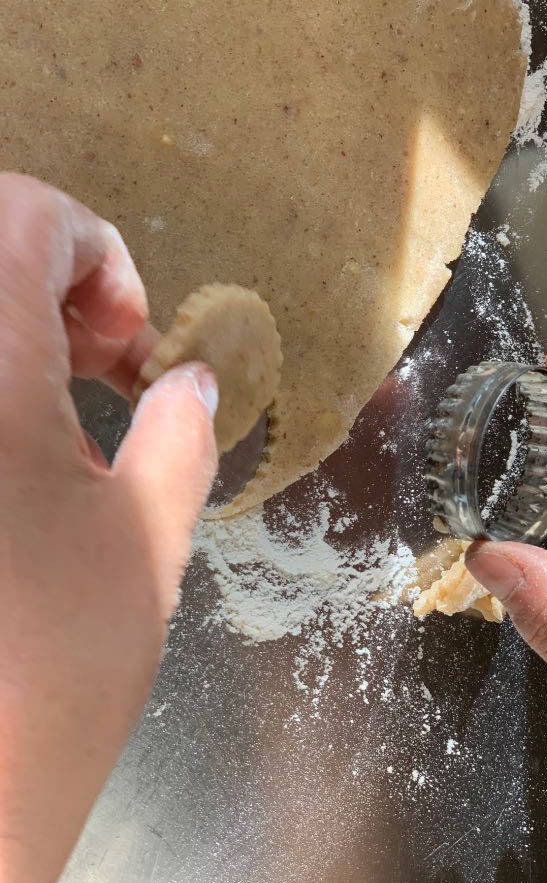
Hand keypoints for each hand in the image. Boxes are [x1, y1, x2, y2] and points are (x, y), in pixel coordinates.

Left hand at [0, 174, 218, 882]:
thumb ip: (178, 438)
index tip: (126, 342)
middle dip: (47, 285)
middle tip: (94, 366)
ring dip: (10, 336)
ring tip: (57, 416)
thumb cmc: (53, 667)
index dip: (94, 253)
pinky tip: (14, 463)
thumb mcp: (144, 543)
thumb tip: (192, 382)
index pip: (24, 216)